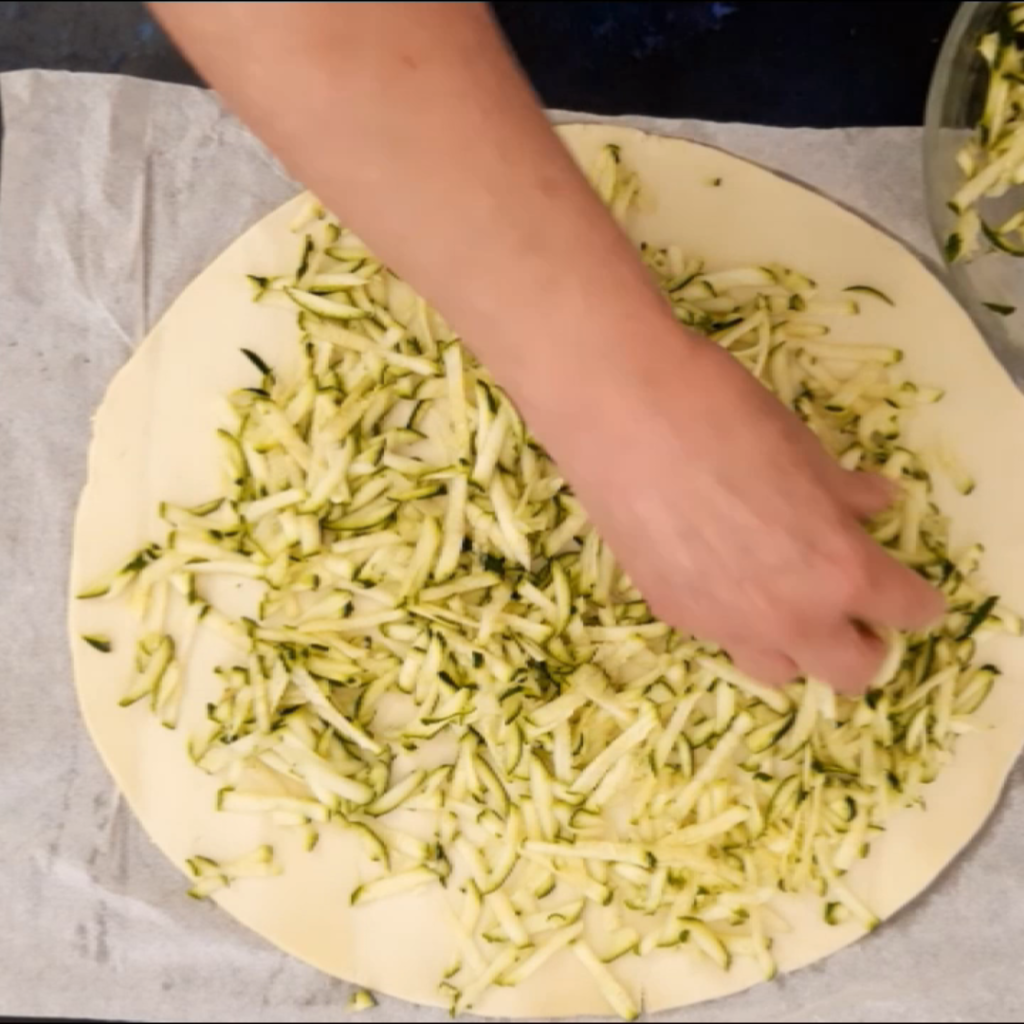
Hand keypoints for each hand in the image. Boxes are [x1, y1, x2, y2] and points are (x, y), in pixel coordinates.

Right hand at [536, 320, 943, 694]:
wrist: (621, 412)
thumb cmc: (725, 412)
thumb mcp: (803, 447)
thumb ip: (844, 493)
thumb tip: (873, 505)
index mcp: (839, 570)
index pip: (907, 612)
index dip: (915, 600)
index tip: (907, 588)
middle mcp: (787, 616)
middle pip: (851, 672)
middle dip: (862, 643)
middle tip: (848, 603)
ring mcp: (722, 624)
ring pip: (779, 671)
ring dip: (795, 645)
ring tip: (779, 597)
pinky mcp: (669, 612)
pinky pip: (719, 636)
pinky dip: (734, 618)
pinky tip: (714, 568)